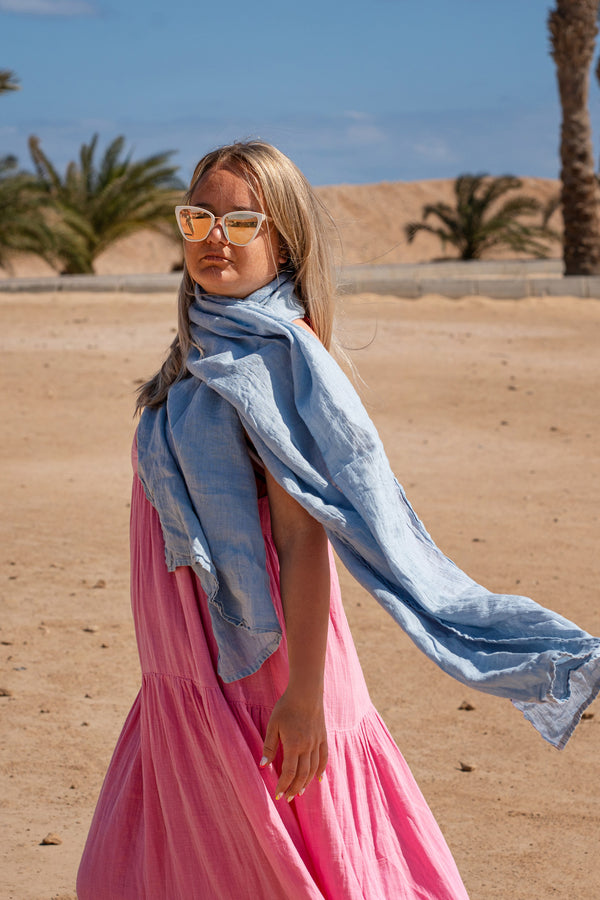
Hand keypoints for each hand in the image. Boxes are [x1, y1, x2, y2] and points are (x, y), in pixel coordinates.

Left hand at [260, 687, 327, 801]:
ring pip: (313, 769)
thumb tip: (263, 766)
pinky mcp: (323, 737)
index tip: (278, 795)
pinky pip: (324, 758)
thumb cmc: (286, 707)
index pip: (289, 773)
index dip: (283, 786)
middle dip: (294, 789)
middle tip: (288, 798)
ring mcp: (317, 743)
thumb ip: (269, 747)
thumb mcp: (273, 725)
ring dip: (306, 783)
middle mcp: (307, 747)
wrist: (306, 692)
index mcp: (293, 745)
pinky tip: (318, 779)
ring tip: (299, 792)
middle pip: (302, 775)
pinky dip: (321, 770)